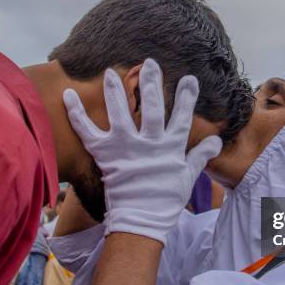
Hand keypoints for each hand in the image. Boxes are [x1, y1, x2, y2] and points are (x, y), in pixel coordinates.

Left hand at [63, 59, 221, 243]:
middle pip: (152, 108)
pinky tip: (68, 95)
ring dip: (115, 91)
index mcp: (170, 148)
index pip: (181, 117)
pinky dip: (77, 114)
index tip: (189, 78)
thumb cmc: (166, 200)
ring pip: (120, 113)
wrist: (141, 220)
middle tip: (149, 63)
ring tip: (110, 72)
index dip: (186, 98)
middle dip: (151, 83)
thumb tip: (216, 140)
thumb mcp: (187, 177)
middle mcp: (148, 143)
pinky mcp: (105, 155)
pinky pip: (88, 132)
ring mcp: (125, 148)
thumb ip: (200, 155)